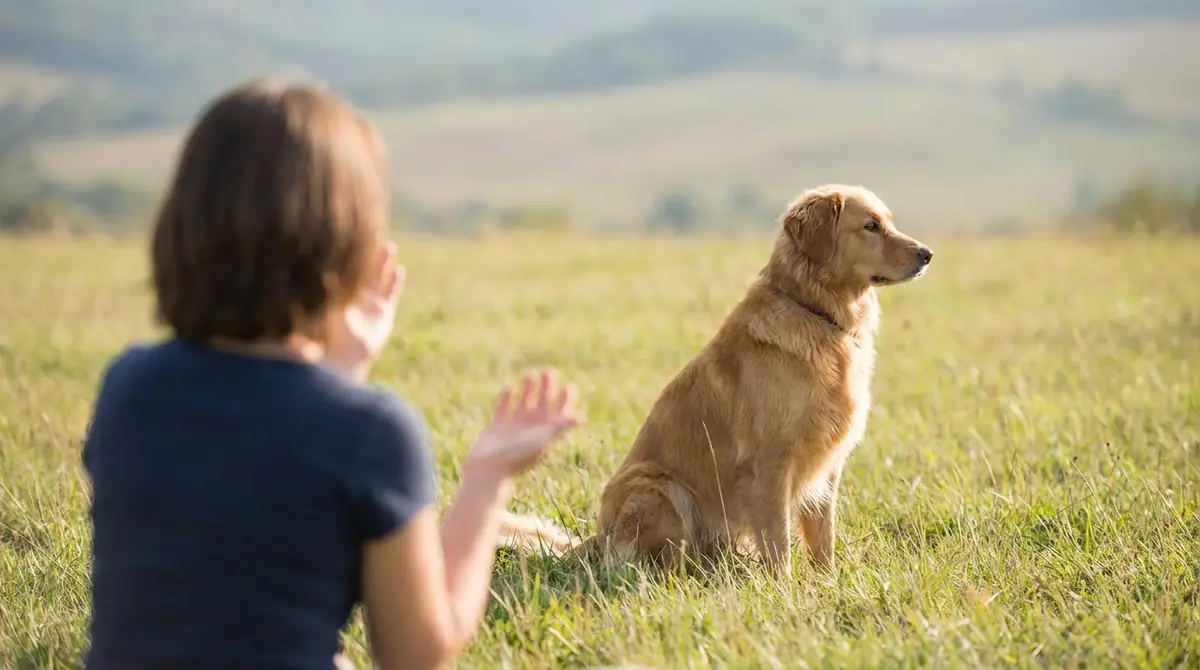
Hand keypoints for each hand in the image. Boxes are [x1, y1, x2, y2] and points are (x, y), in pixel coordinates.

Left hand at [323, 241, 403, 381]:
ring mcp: (370, 306)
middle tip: (372, 234)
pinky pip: (392, 295)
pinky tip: (400, 270)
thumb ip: (322, 284)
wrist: (343, 357)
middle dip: (367, 254)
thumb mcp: (323, 303)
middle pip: (362, 270)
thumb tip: (313, 260)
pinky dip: (395, 283)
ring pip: (378, 279)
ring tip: (389, 247)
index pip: (343, 268)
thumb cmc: (326, 332)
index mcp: (336, 294)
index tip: (349, 233)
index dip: (348, 253)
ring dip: (383, 264)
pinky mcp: (384, 315)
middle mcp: (353, 298)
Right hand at [464, 369, 582, 480]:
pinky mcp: (496, 429)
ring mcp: (513, 430)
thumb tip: (580, 416)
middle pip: (542, 406)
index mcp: (544, 435)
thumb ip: (559, 426)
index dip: (565, 402)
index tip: (569, 386)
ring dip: (527, 390)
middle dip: (546, 389)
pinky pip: (503, 410)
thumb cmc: (517, 456)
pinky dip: (507, 399)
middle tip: (549, 371)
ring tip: (530, 374)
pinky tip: (510, 388)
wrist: (488, 471)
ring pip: (523, 405)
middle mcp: (530, 432)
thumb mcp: (541, 439)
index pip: (558, 415)